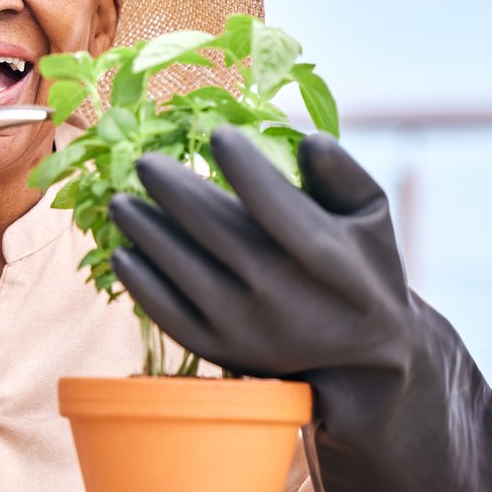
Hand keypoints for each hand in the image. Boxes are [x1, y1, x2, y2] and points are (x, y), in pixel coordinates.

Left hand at [107, 126, 413, 381]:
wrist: (361, 358)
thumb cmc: (361, 267)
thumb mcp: (371, 217)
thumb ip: (343, 174)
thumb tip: (309, 140)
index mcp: (325, 257)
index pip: (276, 205)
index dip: (245, 167)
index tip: (218, 133)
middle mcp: (282, 294)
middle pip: (215, 232)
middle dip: (174, 192)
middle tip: (145, 163)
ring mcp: (247, 326)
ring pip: (183, 270)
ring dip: (146, 232)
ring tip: (120, 202)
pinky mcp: (221, 349)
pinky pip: (169, 312)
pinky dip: (141, 283)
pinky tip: (123, 252)